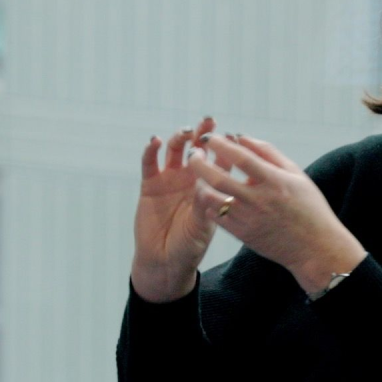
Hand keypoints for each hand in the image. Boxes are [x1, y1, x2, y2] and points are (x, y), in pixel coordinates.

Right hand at [132, 118, 221, 303]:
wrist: (164, 261)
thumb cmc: (189, 246)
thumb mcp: (202, 226)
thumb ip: (204, 205)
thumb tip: (205, 184)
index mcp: (208, 187)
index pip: (219, 161)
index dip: (225, 147)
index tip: (231, 135)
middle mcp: (190, 178)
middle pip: (197, 149)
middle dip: (203, 133)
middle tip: (208, 121)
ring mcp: (169, 180)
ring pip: (174, 151)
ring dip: (179, 138)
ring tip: (185, 133)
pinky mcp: (150, 184)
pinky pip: (150, 163)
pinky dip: (151, 150)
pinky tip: (155, 141)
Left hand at [193, 134, 367, 296]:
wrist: (315, 247)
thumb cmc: (309, 207)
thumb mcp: (296, 174)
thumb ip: (268, 153)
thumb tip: (241, 137)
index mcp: (274, 181)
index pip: (241, 158)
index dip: (221, 145)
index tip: (209, 137)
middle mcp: (259, 200)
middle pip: (218, 178)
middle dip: (199, 163)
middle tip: (193, 153)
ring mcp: (248, 219)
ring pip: (212, 199)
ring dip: (200, 184)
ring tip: (197, 175)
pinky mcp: (242, 234)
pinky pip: (216, 216)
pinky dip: (209, 203)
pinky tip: (210, 194)